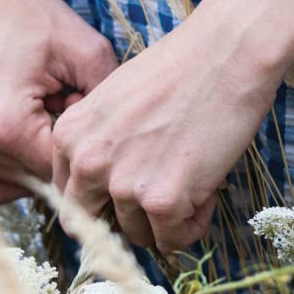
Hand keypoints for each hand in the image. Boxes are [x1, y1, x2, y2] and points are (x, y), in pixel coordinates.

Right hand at [0, 0, 117, 203]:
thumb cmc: (24, 11)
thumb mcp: (84, 50)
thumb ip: (107, 104)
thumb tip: (110, 145)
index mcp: (4, 124)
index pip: (62, 171)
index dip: (85, 149)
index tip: (91, 120)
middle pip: (35, 182)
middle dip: (58, 155)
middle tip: (63, 108)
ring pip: (8, 185)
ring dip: (31, 162)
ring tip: (40, 117)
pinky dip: (3, 173)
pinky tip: (21, 141)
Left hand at [51, 12, 280, 253]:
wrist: (226, 54)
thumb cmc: (179, 70)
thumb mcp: (113, 101)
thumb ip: (98, 143)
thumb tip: (105, 190)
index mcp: (68, 137)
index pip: (67, 197)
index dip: (100, 201)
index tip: (128, 192)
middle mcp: (87, 163)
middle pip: (89, 226)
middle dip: (121, 222)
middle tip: (154, 204)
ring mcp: (124, 185)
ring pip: (137, 235)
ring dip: (165, 219)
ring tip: (191, 181)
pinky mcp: (162, 201)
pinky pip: (173, 239)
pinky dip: (192, 224)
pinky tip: (206, 190)